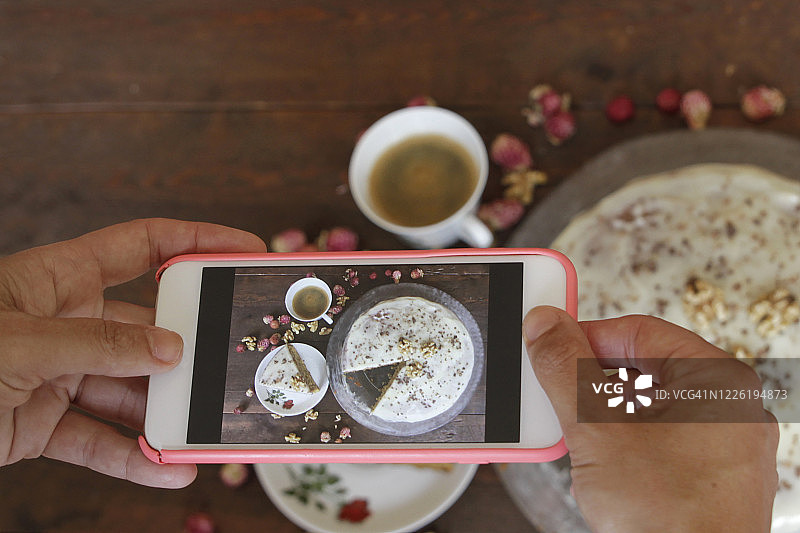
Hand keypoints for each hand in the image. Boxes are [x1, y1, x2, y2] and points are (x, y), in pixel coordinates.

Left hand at [0, 218, 265, 487]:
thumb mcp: (18, 343)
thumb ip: (98, 345)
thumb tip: (168, 349)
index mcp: (58, 279)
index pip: (142, 246)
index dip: (196, 242)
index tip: (243, 250)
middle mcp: (66, 323)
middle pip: (147, 327)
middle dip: (191, 347)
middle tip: (234, 359)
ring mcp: (57, 375)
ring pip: (130, 391)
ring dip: (166, 415)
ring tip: (205, 431)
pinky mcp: (42, 425)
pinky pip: (100, 440)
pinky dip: (133, 458)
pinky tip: (167, 471)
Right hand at [523, 306, 777, 532]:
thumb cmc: (668, 517)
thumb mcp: (597, 427)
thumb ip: (564, 367)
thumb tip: (546, 325)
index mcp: (717, 380)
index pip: (640, 331)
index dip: (587, 336)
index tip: (552, 346)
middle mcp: (729, 410)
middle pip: (643, 369)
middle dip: (592, 383)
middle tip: (559, 396)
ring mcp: (722, 448)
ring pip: (648, 407)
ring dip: (604, 415)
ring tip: (579, 436)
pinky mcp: (709, 480)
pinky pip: (660, 440)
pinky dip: (625, 443)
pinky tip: (602, 464)